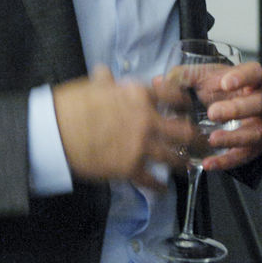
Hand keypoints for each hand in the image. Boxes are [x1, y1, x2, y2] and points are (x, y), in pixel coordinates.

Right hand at [53, 65, 200, 187]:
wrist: (56, 132)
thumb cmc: (71, 105)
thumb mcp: (92, 86)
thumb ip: (106, 82)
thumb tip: (104, 73)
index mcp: (139, 95)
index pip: (174, 96)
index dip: (186, 103)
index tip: (191, 109)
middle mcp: (146, 119)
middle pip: (184, 129)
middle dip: (198, 138)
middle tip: (205, 142)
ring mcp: (141, 145)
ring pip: (173, 156)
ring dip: (183, 163)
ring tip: (189, 166)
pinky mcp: (130, 168)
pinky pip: (151, 180)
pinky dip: (159, 186)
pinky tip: (164, 189)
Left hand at [157, 59, 261, 172]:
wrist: (237, 111)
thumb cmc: (223, 91)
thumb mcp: (207, 79)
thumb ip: (186, 77)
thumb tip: (161, 81)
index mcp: (254, 79)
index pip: (254, 73)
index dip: (242, 77)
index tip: (225, 82)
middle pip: (257, 103)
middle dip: (235, 109)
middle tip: (213, 113)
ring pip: (255, 132)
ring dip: (232, 137)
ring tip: (212, 139)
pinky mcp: (258, 146)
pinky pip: (245, 155)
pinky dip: (226, 161)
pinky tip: (209, 162)